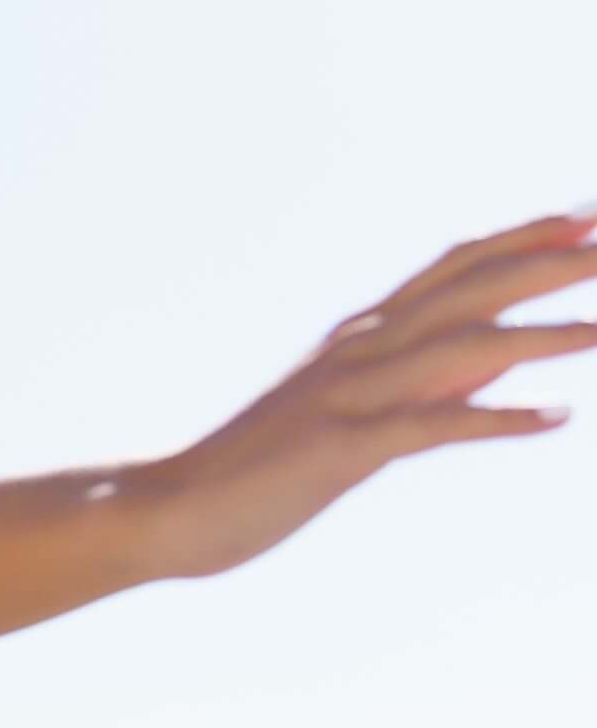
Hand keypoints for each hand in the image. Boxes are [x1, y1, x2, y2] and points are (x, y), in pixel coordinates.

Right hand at [146, 205, 596, 579]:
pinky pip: (435, 425)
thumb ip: (423, 381)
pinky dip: (498, 417)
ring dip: (542, 333)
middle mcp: (359, 351)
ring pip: (462, 347)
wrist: (171, 509)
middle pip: (469, 289)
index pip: (454, 268)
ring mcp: (350, 396)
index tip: (584, 218)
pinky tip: (556, 416)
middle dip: (548, 263)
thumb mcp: (351, 416)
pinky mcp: (343, 448)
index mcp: (359, 338)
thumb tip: (500, 361)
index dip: (522, 239)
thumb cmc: (259, 472)